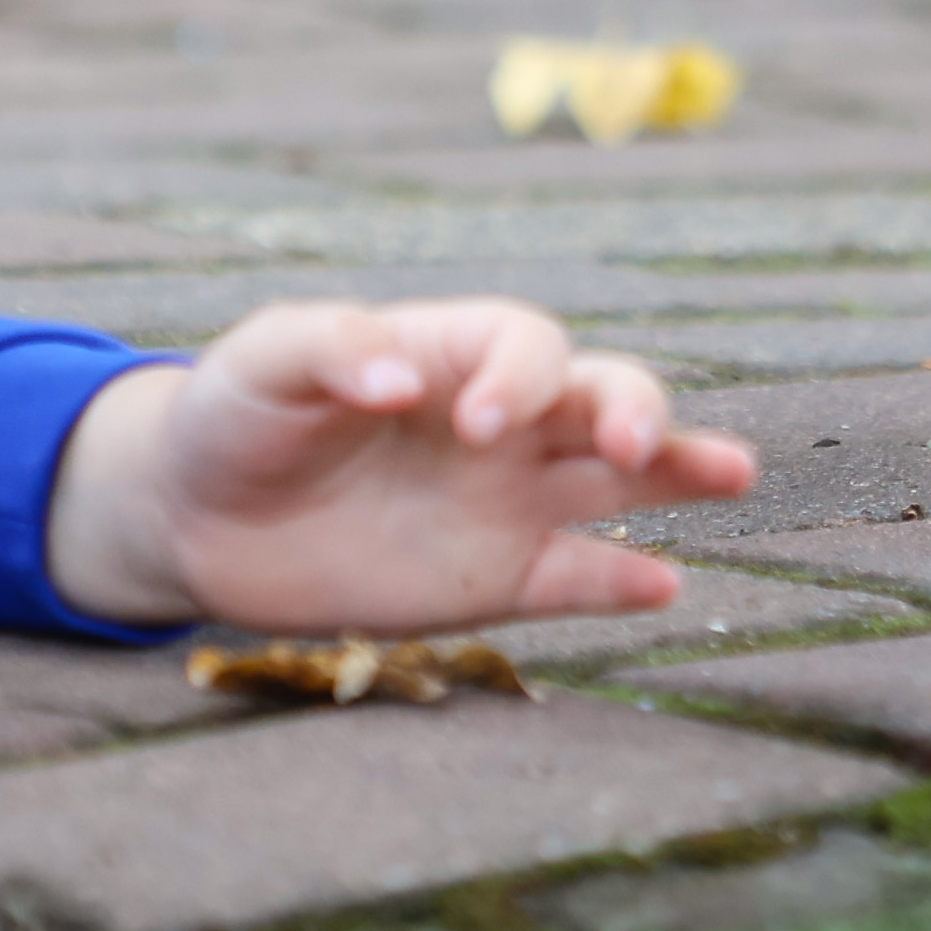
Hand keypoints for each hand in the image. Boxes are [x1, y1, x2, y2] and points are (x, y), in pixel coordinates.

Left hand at [40, 299, 755, 633]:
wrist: (196, 518)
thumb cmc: (234, 415)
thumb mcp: (262, 362)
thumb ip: (329, 350)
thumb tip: (402, 378)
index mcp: (446, 354)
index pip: (523, 344)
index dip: (520, 375)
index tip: (475, 423)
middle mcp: (495, 423)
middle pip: (599, 398)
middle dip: (635, 412)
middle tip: (634, 444)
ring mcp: (502, 502)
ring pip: (615, 480)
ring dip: (678, 471)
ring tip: (734, 471)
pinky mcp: (491, 579)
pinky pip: (574, 578)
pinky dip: (621, 582)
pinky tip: (663, 586)